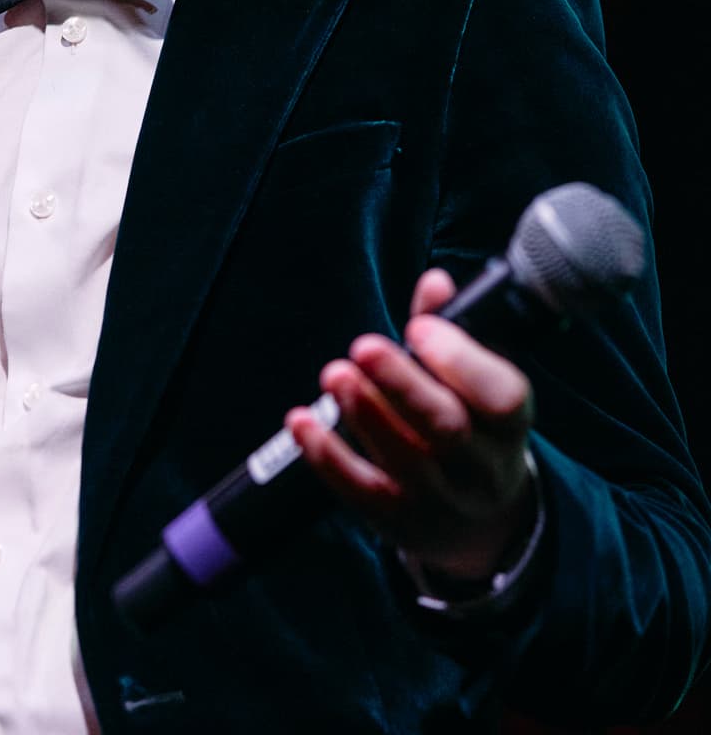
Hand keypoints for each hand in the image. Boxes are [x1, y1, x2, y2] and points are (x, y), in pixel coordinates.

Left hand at [286, 268, 535, 583]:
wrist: (481, 525)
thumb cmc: (471, 426)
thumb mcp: (477, 380)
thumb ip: (451, 329)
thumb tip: (435, 282)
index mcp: (508, 425)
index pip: (502, 397)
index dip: (461, 361)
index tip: (419, 327)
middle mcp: (482, 466)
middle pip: (447, 428)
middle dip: (403, 385)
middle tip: (363, 346)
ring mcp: (441, 499)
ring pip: (403, 459)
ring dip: (364, 413)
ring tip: (334, 374)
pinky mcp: (398, 520)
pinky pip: (360, 492)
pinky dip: (326, 456)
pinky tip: (300, 421)